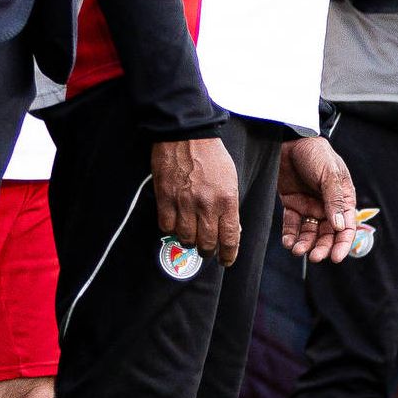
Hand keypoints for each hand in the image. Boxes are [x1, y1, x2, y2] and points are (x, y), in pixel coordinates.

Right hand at [152, 135, 242, 267]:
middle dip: (208, 251)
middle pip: (207, 243)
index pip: (230, 237)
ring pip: (186, 238)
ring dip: (190, 242)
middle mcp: (206, 205)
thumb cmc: (212, 156)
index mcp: (227, 200)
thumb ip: (231, 206)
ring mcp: (184, 203)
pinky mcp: (165, 198)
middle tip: (208, 251)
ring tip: (192, 238)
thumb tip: (232, 230)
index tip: (226, 261)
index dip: (228, 254)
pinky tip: (175, 225)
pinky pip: (166, 226)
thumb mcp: (231, 180)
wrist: (186, 136)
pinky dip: (170, 230)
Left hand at [279, 135, 359, 261]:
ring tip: (297, 250)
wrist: (289, 139)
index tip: (335, 257)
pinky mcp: (292, 204)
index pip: (346, 227)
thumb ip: (334, 199)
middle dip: (322, 247)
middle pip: (328, 234)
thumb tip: (340, 226)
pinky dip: (290, 235)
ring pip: (309, 232)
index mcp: (343, 198)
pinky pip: (292, 224)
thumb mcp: (330, 174)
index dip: (342, 244)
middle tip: (314, 257)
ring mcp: (309, 205)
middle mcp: (327, 205)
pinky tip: (288, 242)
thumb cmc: (315, 153)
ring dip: (305, 244)